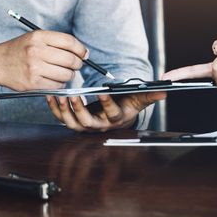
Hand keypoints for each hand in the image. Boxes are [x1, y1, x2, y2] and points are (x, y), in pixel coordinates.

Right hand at [0, 30, 87, 92]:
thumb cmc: (19, 50)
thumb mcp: (34, 38)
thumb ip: (56, 42)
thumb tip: (82, 52)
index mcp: (39, 36)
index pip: (69, 41)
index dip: (81, 49)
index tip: (84, 54)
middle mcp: (36, 51)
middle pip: (70, 59)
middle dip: (77, 64)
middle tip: (75, 65)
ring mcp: (34, 67)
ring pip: (66, 74)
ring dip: (69, 75)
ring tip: (62, 72)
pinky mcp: (32, 82)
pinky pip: (57, 85)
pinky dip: (59, 84)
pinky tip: (53, 79)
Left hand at [46, 92, 166, 131]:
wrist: (117, 114)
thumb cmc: (127, 105)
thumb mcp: (139, 100)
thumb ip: (150, 95)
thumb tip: (164, 91)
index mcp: (115, 119)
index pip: (112, 113)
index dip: (107, 104)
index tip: (102, 92)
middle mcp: (100, 125)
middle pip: (87, 123)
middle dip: (78, 110)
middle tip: (74, 96)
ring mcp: (86, 125)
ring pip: (73, 123)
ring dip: (64, 112)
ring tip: (61, 97)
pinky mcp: (76, 122)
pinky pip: (63, 119)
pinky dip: (55, 110)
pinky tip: (52, 97)